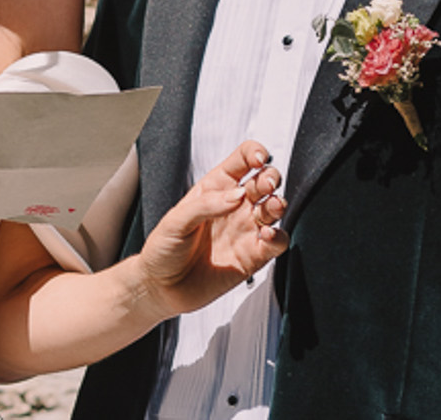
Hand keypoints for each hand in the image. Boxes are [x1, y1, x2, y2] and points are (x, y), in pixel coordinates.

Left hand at [135, 141, 286, 317]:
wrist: (161, 288)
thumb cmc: (164, 249)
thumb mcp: (175, 220)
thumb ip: (206, 204)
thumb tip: (238, 195)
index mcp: (215, 188)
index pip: (243, 160)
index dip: (255, 153)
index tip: (259, 159)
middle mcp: (234, 206)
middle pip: (265, 181)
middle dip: (271, 178)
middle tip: (265, 186)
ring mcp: (245, 230)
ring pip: (274, 209)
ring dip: (278, 204)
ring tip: (271, 208)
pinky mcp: (253, 257)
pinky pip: (276, 243)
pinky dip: (279, 237)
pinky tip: (267, 236)